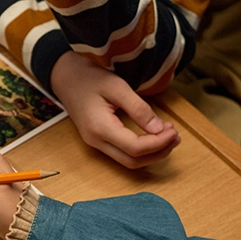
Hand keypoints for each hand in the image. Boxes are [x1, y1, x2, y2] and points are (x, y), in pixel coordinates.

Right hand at [50, 51, 179, 167]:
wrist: (65, 78)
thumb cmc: (88, 79)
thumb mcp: (117, 87)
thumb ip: (138, 108)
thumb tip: (159, 129)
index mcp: (100, 128)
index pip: (135, 148)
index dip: (159, 143)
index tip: (173, 130)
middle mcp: (96, 141)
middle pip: (133, 161)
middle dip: (159, 152)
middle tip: (175, 135)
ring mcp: (95, 143)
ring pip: (129, 161)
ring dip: (152, 153)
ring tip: (169, 136)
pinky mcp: (98, 141)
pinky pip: (123, 154)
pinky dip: (142, 150)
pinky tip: (152, 136)